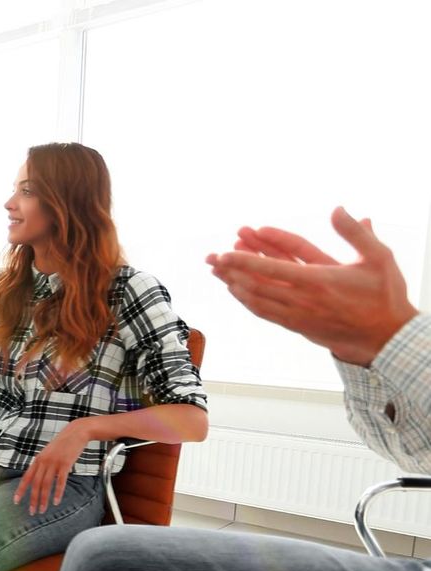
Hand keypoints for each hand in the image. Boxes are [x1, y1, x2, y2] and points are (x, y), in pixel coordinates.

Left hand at [13, 420, 91, 514]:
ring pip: (46, 484)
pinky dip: (57, 492)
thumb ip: (42, 464)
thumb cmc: (63, 444)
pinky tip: (56, 502)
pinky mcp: (65, 463)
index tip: (15, 501)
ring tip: (42, 509)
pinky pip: (60, 481)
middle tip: (32, 512)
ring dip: (44, 499)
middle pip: (35, 484)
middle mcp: (43, 462)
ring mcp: (54, 462)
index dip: (20, 490)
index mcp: (37, 460)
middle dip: (32, 499)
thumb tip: (38, 477)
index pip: (26, 477)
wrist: (75, 432)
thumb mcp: (48, 453)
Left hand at [206, 207, 416, 365]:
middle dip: (231, 270)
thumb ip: (355, 233)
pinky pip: (264, 312)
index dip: (247, 260)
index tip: (225, 252)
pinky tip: (236, 291)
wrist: (385, 337)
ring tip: (217, 272)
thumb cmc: (383, 296)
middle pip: (257, 284)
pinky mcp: (296, 326)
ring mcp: (297, 316)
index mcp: (319, 281)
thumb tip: (337, 209)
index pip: (273, 269)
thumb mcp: (377, 258)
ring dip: (234, 285)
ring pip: (257, 300)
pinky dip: (246, 300)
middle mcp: (303, 300)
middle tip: (211, 258)